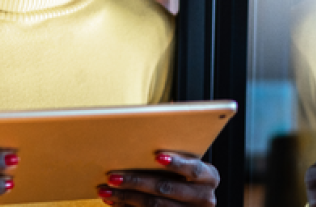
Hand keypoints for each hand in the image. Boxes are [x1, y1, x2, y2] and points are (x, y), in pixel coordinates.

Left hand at [96, 152, 218, 206]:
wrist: (189, 202)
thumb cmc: (184, 173)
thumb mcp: (186, 160)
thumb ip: (174, 147)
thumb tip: (156, 117)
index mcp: (209, 177)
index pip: (195, 168)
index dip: (177, 162)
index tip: (157, 156)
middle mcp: (204, 198)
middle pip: (166, 188)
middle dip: (137, 181)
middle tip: (113, 175)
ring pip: (154, 206)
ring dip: (126, 196)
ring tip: (106, 188)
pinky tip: (113, 199)